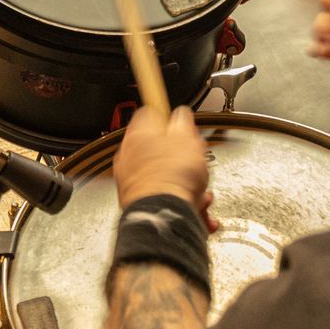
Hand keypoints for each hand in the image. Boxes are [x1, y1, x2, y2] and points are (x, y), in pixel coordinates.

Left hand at [114, 105, 215, 230]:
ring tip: (200, 191)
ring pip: (164, 175)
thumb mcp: (188, 138)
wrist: (164, 215)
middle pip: (159, 148)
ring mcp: (132, 180)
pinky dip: (180, 200)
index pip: (150, 113)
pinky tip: (195, 206)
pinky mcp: (138, 202)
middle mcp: (129, 155)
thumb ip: (183, 121)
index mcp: (138, 133)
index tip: (181, 125)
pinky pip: (163, 195)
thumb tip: (181, 114)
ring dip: (186, 182)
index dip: (169, 118)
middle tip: (195, 160)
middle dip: (182, 157)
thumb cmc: (172, 177)